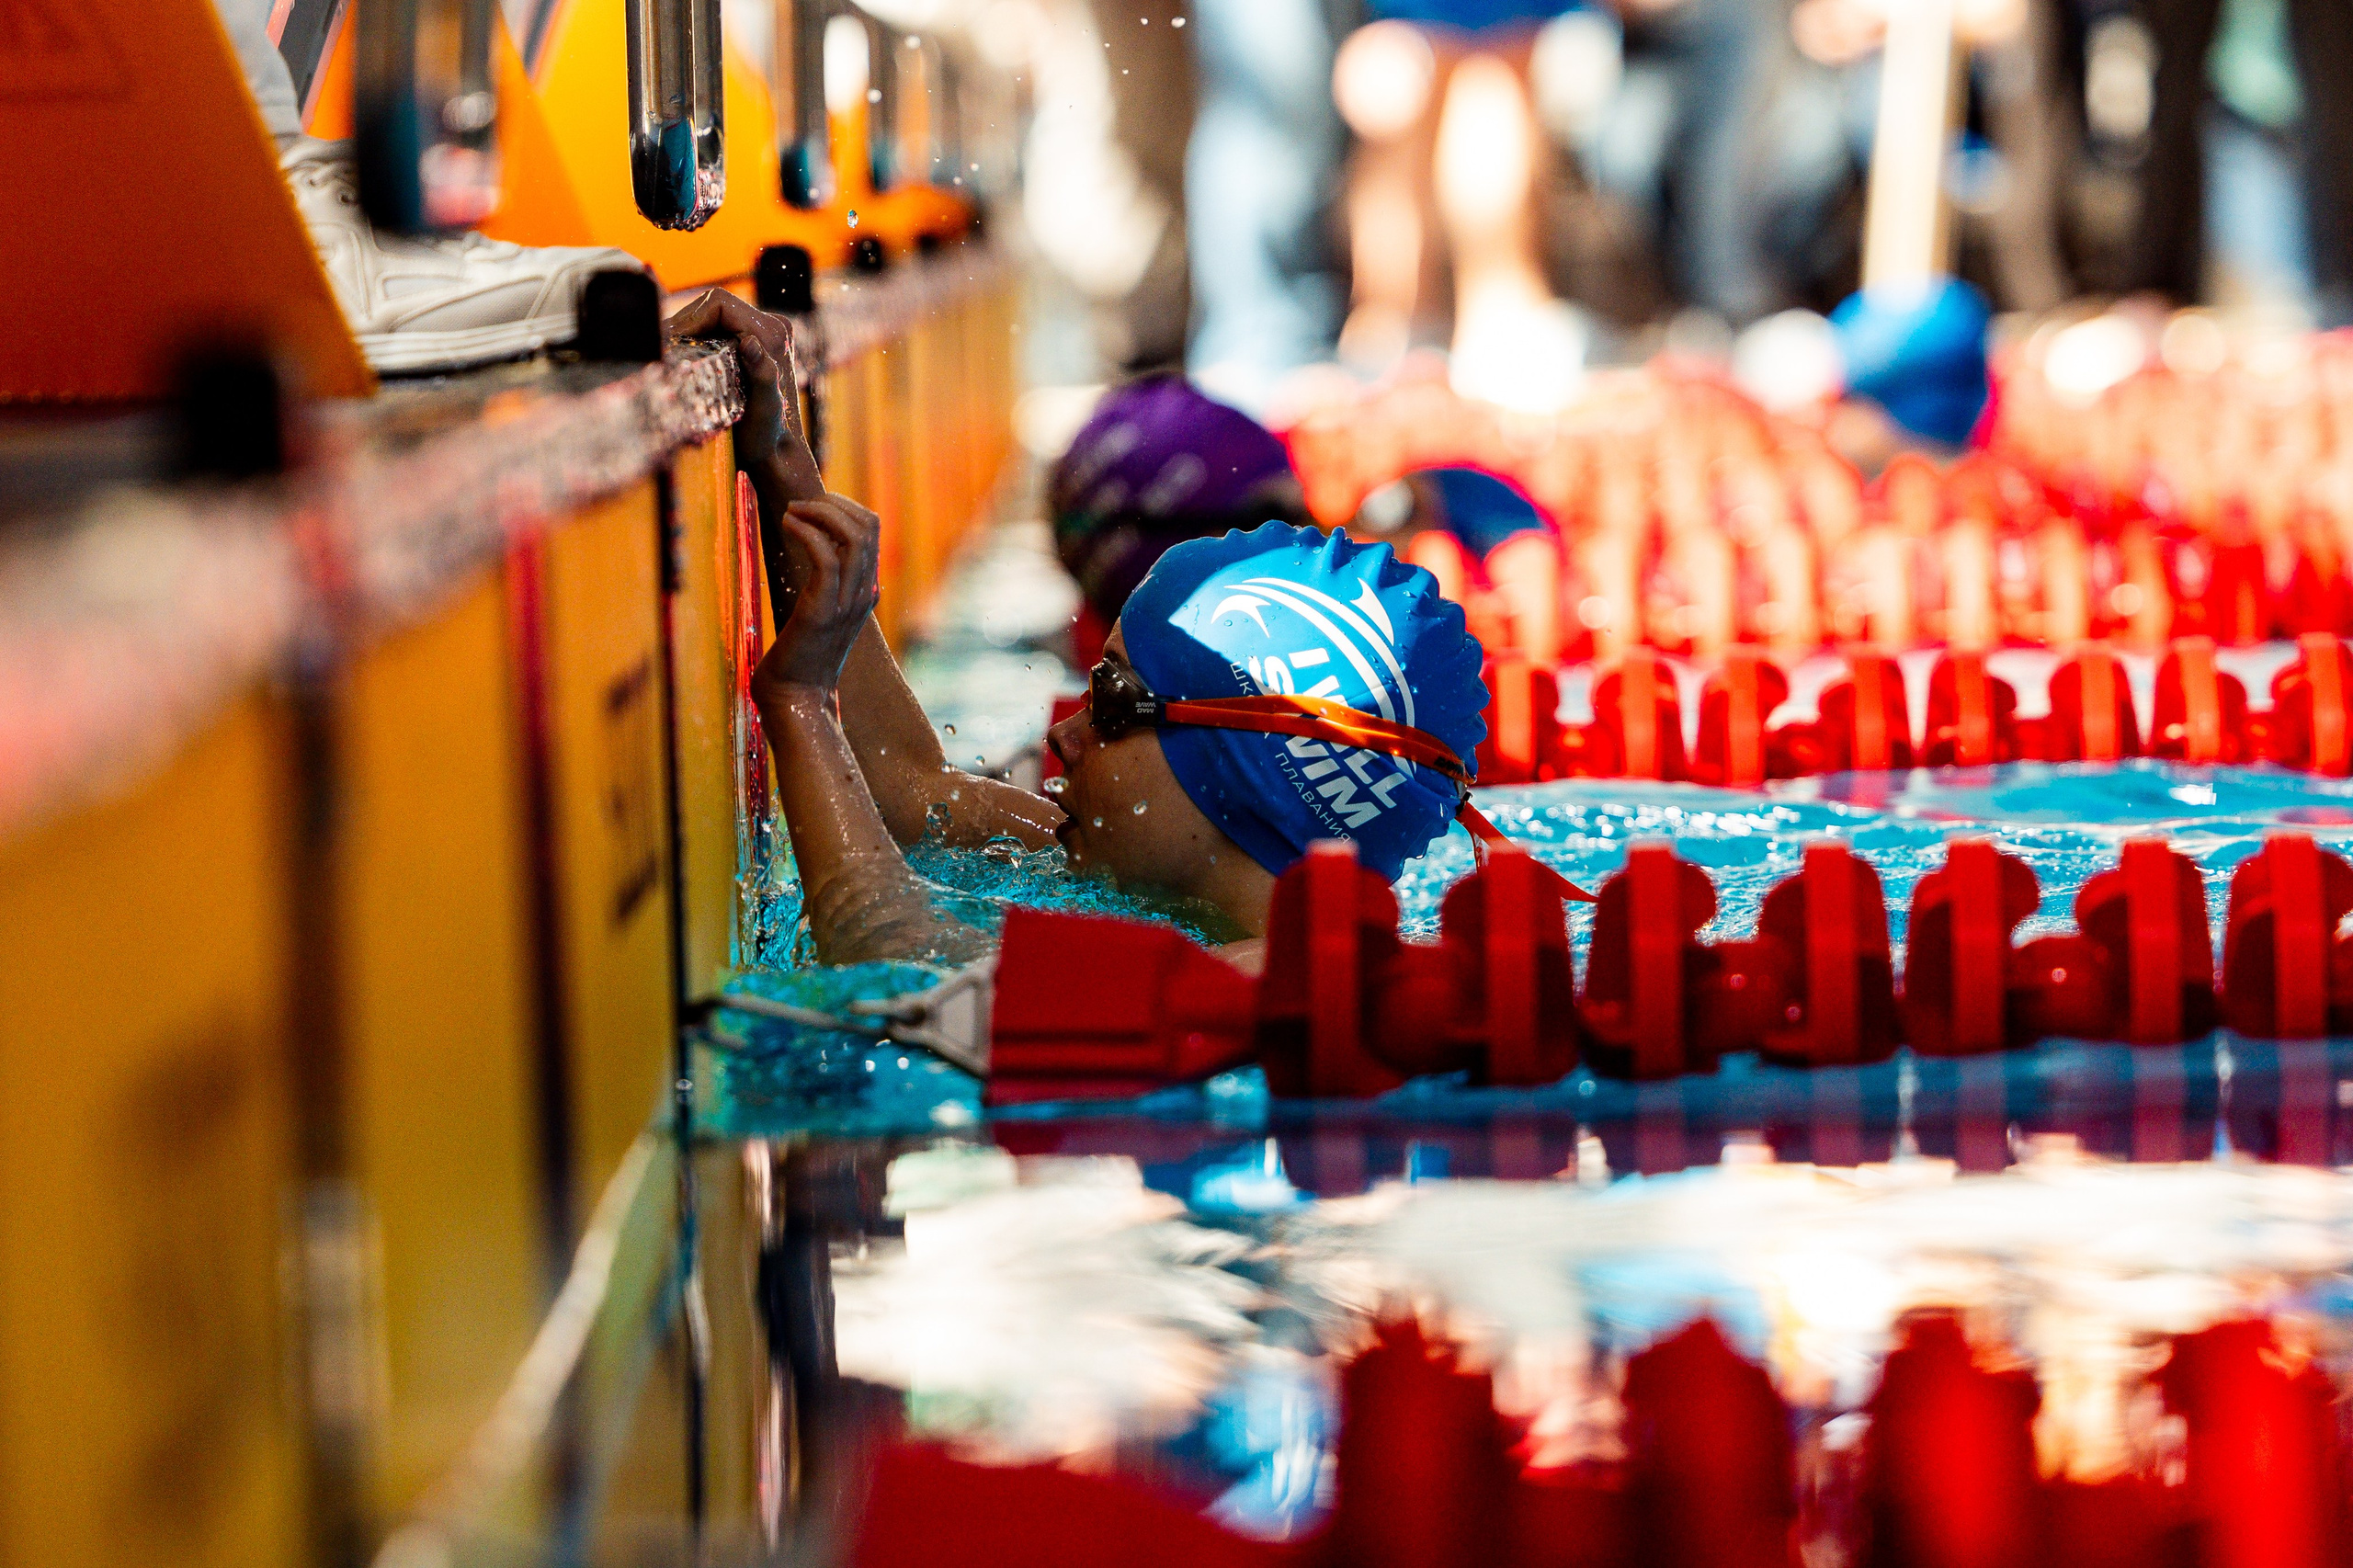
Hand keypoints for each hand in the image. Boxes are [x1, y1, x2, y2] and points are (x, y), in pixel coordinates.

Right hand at [663, 288, 824, 504]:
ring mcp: (762, 335)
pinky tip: (684, 359)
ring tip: (669, 355)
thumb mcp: (764, 407)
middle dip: (686, 325)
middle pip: (713, 306)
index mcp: (773, 334)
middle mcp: (771, 327)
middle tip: (662, 349)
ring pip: (712, 318)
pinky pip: (716, 330)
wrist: (776, 453)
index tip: (670, 341)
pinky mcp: (752, 346)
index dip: (689, 317)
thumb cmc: (768, 435)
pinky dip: (697, 340)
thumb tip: (750, 342)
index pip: (719, 303)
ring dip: (689, 333)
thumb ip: (762, 373)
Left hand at [752, 495, 882, 699]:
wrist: (796, 697)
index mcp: (866, 591)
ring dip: (818, 513)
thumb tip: (808, 554)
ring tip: (790, 513)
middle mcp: (864, 593)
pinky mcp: (823, 611)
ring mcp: (848, 603)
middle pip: (868, 525)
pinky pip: (825, 556)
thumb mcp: (818, 612)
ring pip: (853, 536)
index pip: (872, 529)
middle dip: (831, 504)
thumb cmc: (798, 656)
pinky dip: (805, 531)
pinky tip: (785, 527)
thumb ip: (823, 585)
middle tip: (798, 506)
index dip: (842, 506)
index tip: (810, 507)